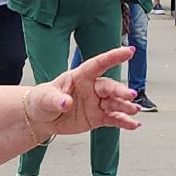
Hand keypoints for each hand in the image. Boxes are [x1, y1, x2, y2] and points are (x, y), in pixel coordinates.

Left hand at [27, 46, 141, 136]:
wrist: (41, 118)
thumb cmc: (42, 100)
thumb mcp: (45, 98)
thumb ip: (56, 100)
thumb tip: (65, 102)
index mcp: (80, 76)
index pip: (98, 64)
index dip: (113, 57)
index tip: (128, 51)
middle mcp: (91, 88)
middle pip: (109, 87)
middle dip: (121, 91)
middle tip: (130, 95)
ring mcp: (96, 103)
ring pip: (114, 103)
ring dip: (125, 106)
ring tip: (134, 110)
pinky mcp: (97, 117)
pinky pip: (113, 119)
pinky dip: (124, 122)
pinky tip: (133, 124)